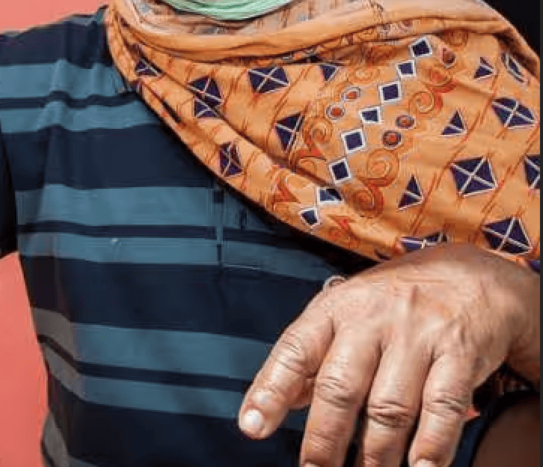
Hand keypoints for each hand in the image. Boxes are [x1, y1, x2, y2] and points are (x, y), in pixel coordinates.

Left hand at [237, 243, 539, 466]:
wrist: (473, 275)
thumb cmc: (394, 302)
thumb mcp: (345, 314)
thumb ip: (312, 358)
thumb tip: (275, 403)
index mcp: (334, 309)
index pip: (294, 350)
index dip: (270, 390)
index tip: (252, 427)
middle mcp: (372, 318)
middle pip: (340, 387)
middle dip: (324, 440)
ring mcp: (417, 335)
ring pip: (389, 408)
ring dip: (375, 456)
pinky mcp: (460, 353)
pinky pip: (443, 408)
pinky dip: (431, 447)